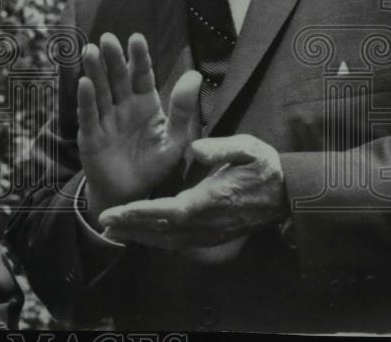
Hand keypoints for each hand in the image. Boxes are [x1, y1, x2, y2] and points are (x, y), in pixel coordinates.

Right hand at [77, 32, 201, 218]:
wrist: (130, 194)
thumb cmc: (153, 165)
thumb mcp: (175, 139)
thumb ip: (183, 109)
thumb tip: (195, 76)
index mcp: (145, 103)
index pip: (142, 75)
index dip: (139, 57)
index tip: (136, 38)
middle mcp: (123, 106)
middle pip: (117, 78)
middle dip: (113, 58)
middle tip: (107, 39)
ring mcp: (105, 119)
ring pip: (100, 91)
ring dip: (94, 71)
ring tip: (90, 51)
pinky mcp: (91, 136)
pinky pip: (89, 115)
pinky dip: (86, 100)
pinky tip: (84, 83)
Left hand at [97, 134, 289, 249]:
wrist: (288, 194)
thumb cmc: (264, 166)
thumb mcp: (248, 147)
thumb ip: (221, 148)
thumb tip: (194, 149)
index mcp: (211, 200)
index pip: (168, 211)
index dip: (140, 214)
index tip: (116, 213)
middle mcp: (207, 222)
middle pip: (162, 230)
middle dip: (131, 227)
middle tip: (103, 223)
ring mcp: (210, 234)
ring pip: (168, 240)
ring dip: (139, 236)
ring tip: (113, 231)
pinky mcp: (212, 237)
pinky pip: (178, 243)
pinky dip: (156, 240)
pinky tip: (140, 236)